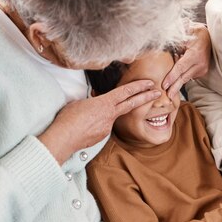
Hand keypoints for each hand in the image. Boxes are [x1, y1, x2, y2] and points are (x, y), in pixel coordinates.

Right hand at [39, 79, 159, 163]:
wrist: (63, 138)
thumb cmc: (67, 119)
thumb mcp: (80, 103)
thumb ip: (92, 101)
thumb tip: (95, 103)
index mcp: (105, 103)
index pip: (126, 92)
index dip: (139, 86)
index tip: (150, 83)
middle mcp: (110, 114)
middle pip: (132, 103)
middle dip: (146, 97)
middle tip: (158, 92)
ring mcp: (108, 126)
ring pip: (111, 117)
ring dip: (103, 115)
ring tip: (85, 118)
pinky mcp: (103, 136)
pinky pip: (103, 127)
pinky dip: (96, 125)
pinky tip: (84, 127)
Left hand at [162, 22, 210, 98]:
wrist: (208, 36)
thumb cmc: (193, 33)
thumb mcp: (183, 35)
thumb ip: (174, 44)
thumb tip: (161, 46)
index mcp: (195, 54)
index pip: (181, 67)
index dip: (172, 77)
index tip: (164, 85)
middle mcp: (200, 63)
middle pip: (184, 77)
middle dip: (174, 87)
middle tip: (167, 97)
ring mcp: (202, 69)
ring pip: (186, 78)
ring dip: (177, 85)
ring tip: (169, 93)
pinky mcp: (202, 71)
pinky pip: (189, 76)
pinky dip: (181, 79)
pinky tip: (174, 83)